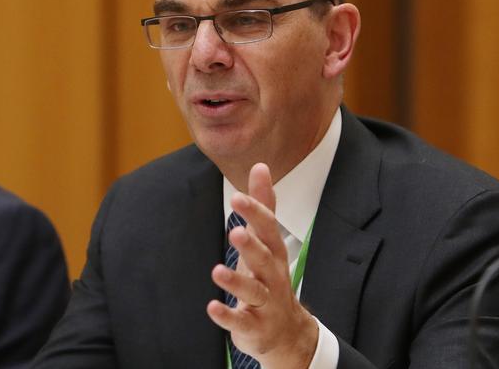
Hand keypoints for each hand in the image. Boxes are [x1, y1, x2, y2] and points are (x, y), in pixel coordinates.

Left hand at [206, 163, 318, 368]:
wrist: (287, 331)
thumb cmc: (271, 277)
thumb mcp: (268, 240)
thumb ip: (263, 204)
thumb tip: (261, 166)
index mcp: (275, 252)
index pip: (268, 229)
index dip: (255, 214)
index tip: (238, 197)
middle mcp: (273, 276)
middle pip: (265, 259)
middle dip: (251, 246)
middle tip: (234, 232)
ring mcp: (266, 303)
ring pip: (253, 291)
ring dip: (236, 281)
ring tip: (217, 272)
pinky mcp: (254, 326)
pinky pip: (241, 321)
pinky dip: (227, 316)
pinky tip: (211, 307)